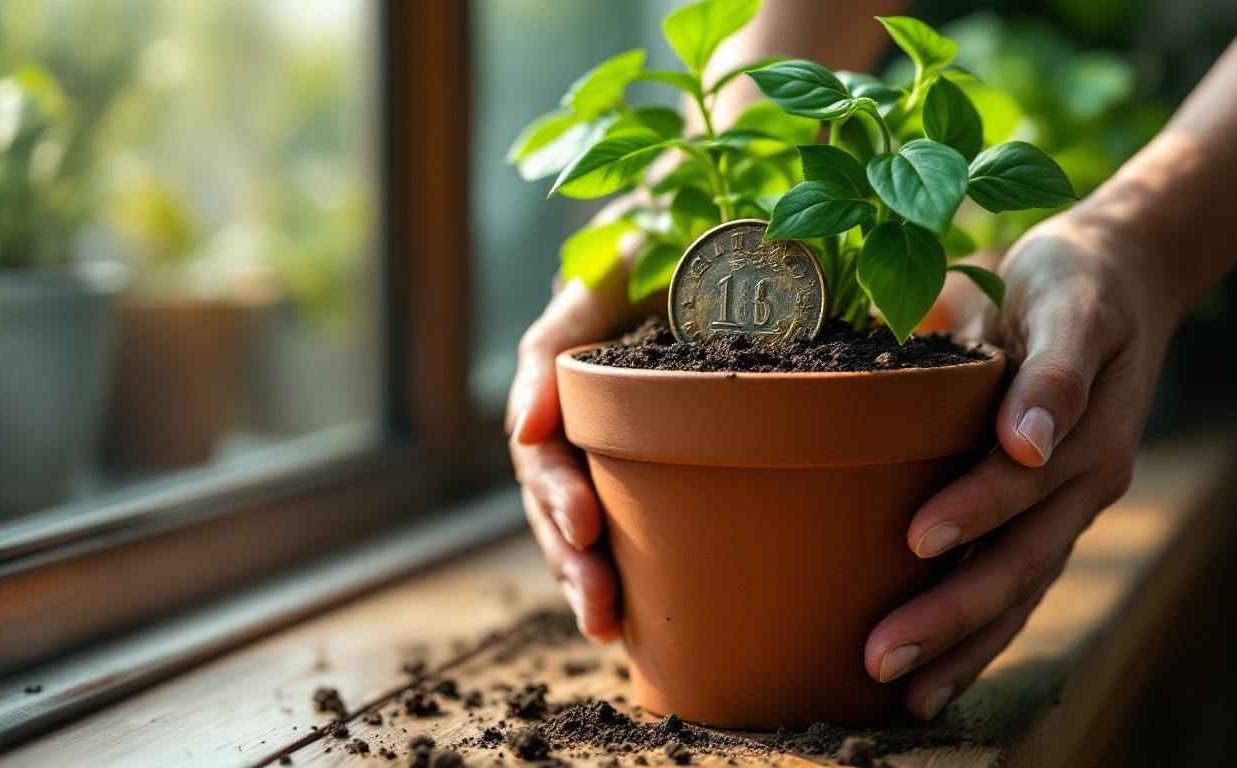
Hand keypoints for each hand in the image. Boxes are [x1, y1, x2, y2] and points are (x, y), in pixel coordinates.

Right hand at [507, 194, 663, 641]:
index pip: (541, 442)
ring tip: (606, 625)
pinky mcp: (646, 443)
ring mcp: (606, 426)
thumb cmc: (660, 226)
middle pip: (551, 493)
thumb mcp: (611, 256)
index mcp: (561, 365)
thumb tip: (523, 427)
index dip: (557, 490)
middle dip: (568, 554)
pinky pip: (628, 506)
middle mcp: (574, 403)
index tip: (588, 527)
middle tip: (598, 605)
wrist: (713, 207)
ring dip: (587, 572)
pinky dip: (626, 559)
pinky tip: (636, 608)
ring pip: (579, 511)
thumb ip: (564, 326)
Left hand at [863, 210, 1180, 719]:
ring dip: (964, 645)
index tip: (917, 537)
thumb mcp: (1067, 302)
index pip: (1024, 482)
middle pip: (1019, 560)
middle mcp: (1082, 480)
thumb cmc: (1073, 283)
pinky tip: (937, 677)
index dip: (975, 508)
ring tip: (905, 692)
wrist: (1118, 282)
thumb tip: (1025, 442)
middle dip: (952, 614)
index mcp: (1086, 429)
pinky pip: (1020, 586)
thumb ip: (1051, 371)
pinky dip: (982, 636)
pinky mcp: (1049, 517)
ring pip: (1020, 590)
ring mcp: (1069, 506)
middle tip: (882, 655)